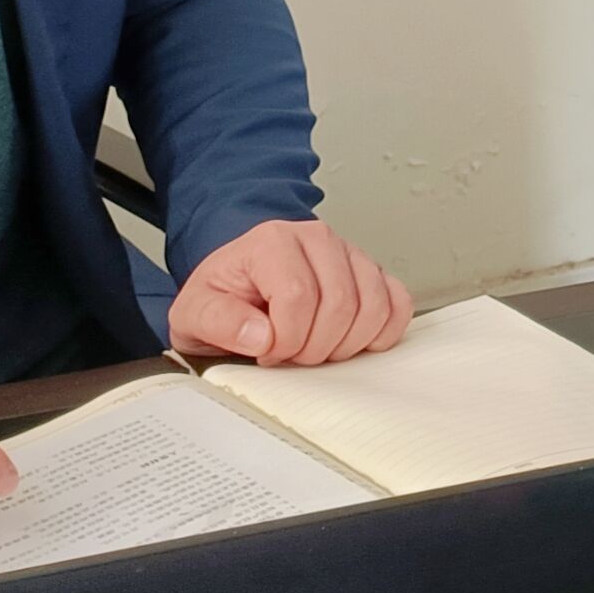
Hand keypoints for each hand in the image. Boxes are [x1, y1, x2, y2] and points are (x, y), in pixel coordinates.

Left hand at [171, 218, 414, 368]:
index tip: (267, 351)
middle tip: (291, 354)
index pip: (298, 297)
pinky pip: (398, 303)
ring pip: (373, 306)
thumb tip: (260, 335)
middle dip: (315, 347)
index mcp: (272, 241)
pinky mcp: (371, 272)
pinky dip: (382, 331)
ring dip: (346, 344)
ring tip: (316, 347)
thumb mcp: (195, 312)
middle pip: (340, 304)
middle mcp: (316, 238)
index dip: (286, 339)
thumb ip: (218, 321)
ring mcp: (349, 253)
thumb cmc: (224, 297)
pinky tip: (352, 340)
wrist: (240, 283)